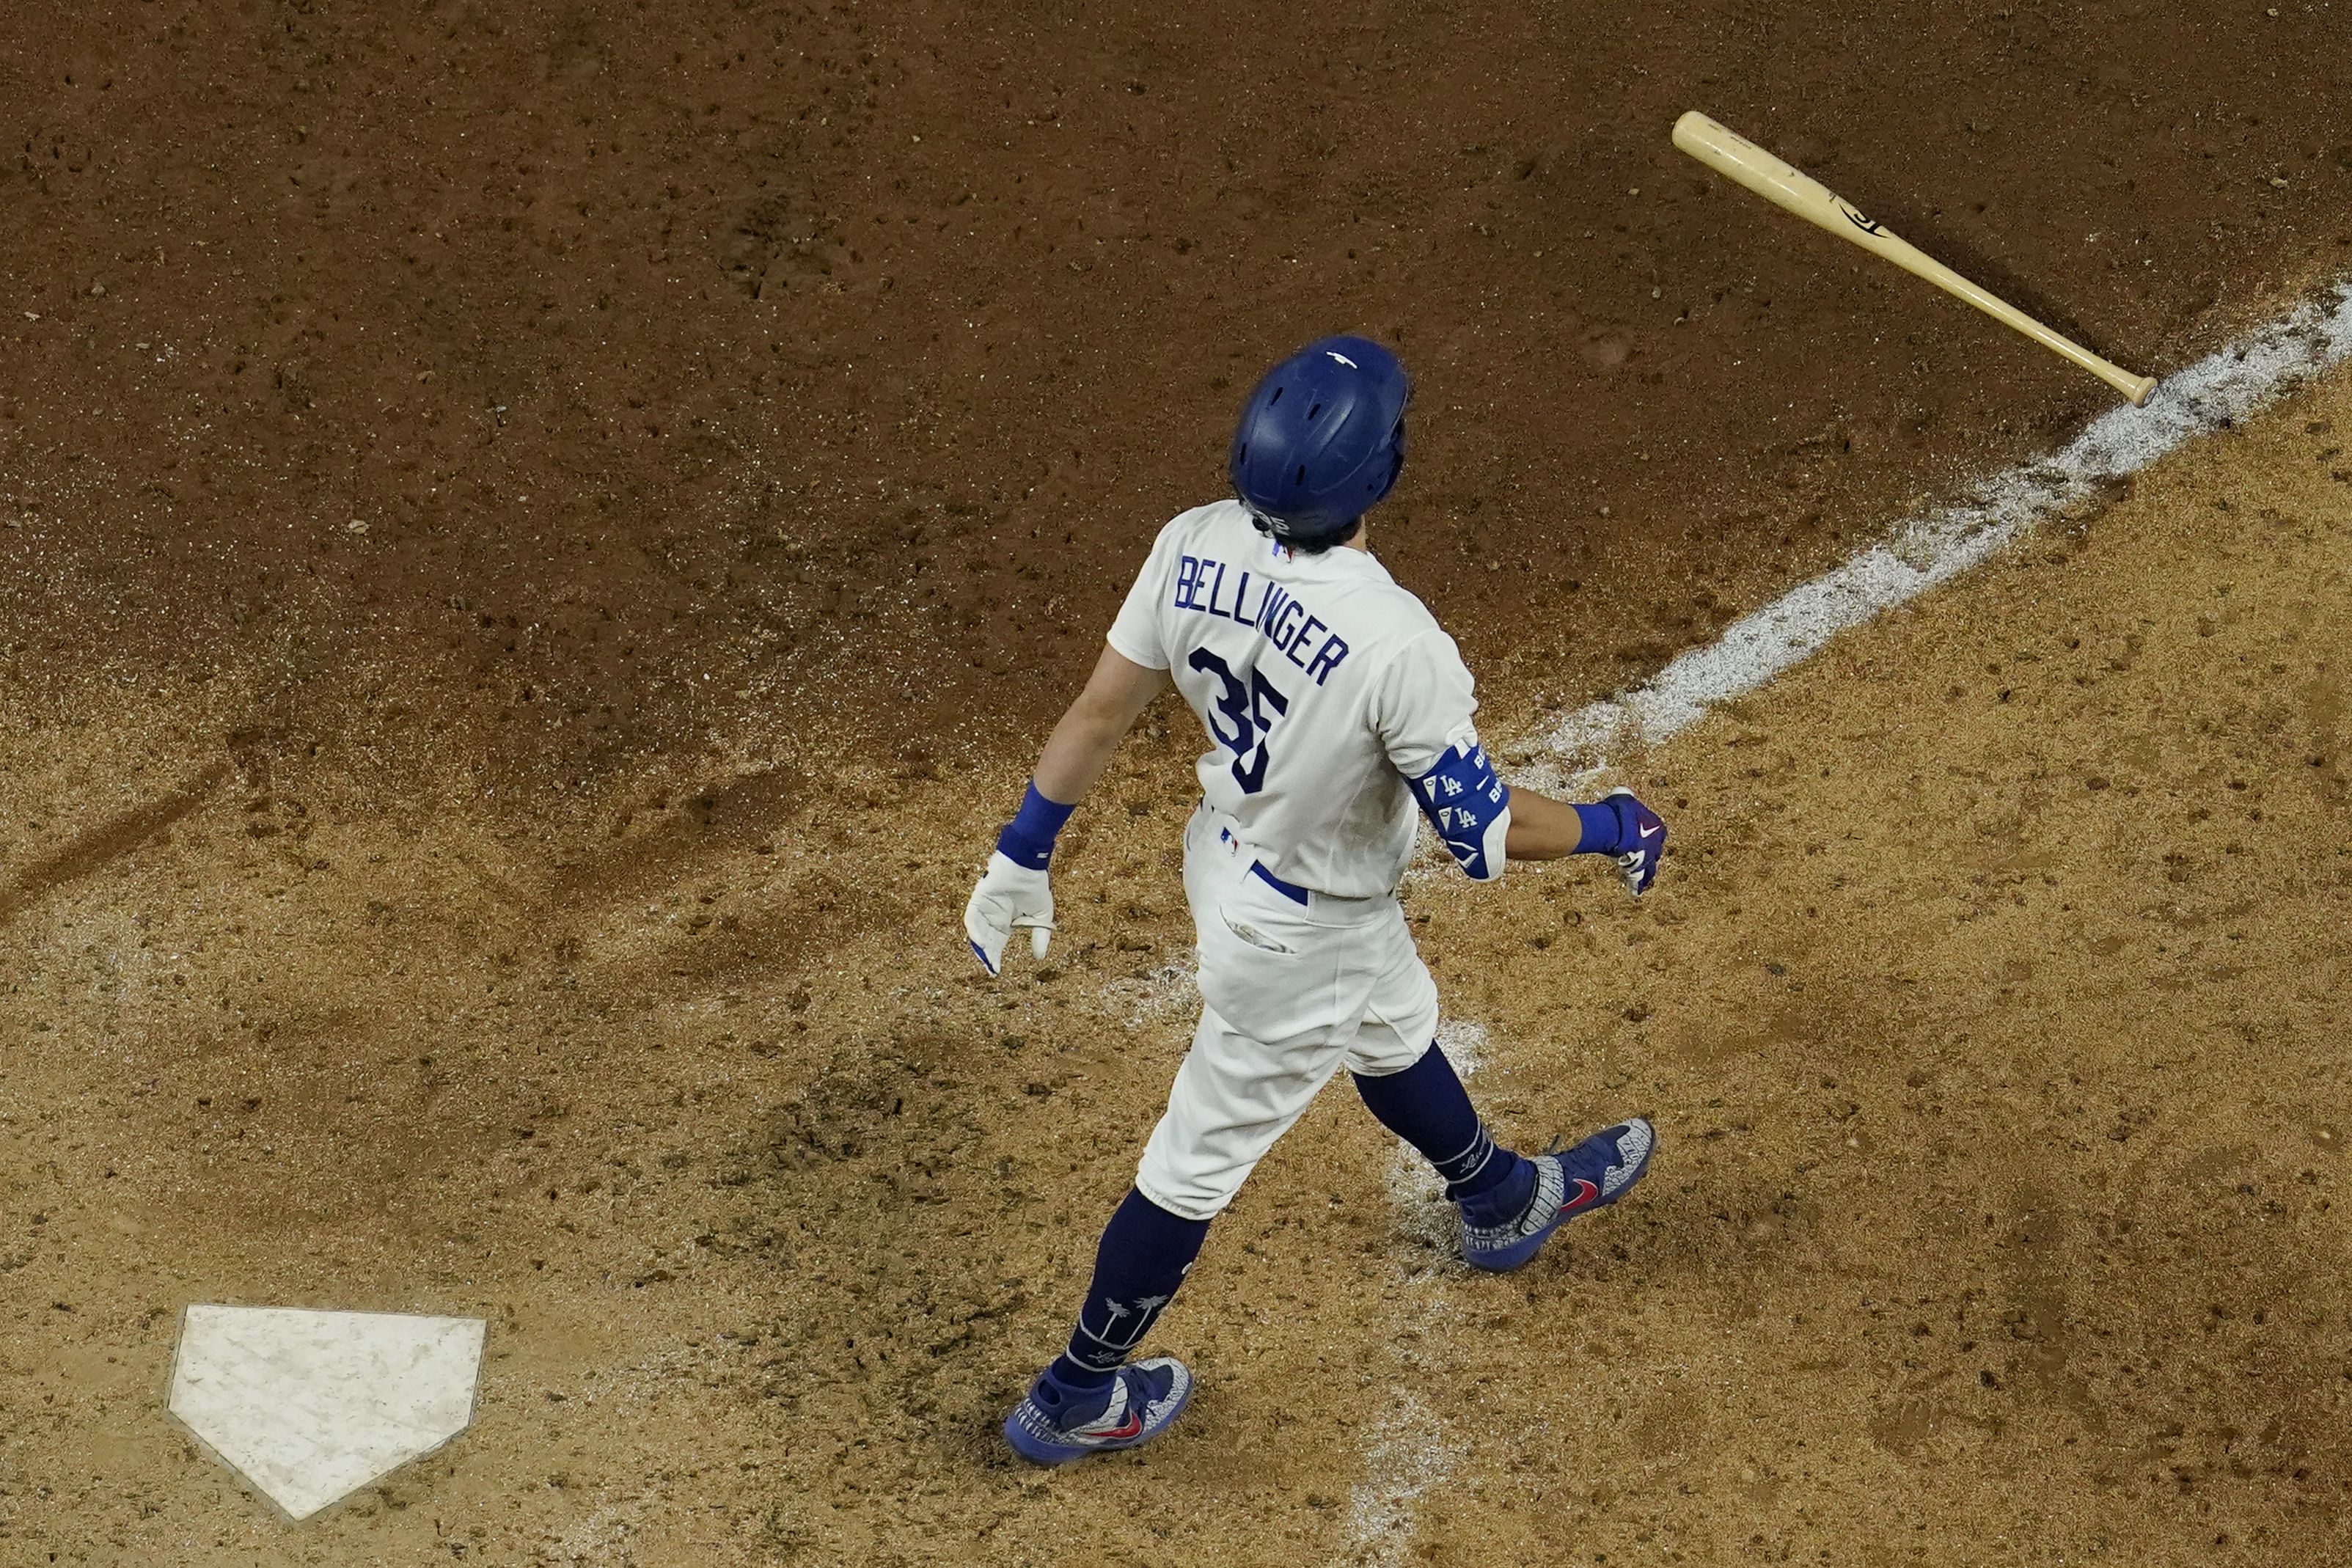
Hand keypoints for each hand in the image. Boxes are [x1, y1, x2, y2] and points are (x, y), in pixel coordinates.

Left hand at [963, 851, 1054, 974]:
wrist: (1029, 863)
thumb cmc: (1035, 885)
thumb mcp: (1041, 916)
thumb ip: (1040, 936)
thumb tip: (1039, 958)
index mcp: (1005, 921)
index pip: (996, 943)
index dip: (995, 958)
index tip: (996, 972)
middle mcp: (992, 916)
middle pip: (986, 940)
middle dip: (987, 956)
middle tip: (990, 969)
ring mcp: (984, 907)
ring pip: (976, 931)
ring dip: (979, 945)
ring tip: (986, 959)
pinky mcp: (978, 898)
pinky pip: (971, 917)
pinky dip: (974, 929)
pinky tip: (981, 941)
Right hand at [1602, 788, 1665, 894]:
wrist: (1614, 826)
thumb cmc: (1618, 811)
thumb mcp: (1623, 798)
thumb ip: (1626, 799)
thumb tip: (1621, 794)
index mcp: (1658, 826)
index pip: (1659, 833)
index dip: (1652, 837)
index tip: (1646, 839)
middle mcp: (1657, 843)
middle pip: (1656, 852)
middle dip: (1649, 854)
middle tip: (1640, 857)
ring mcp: (1648, 857)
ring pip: (1650, 868)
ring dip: (1646, 873)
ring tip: (1642, 880)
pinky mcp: (1639, 868)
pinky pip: (1638, 880)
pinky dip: (1636, 886)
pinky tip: (1635, 893)